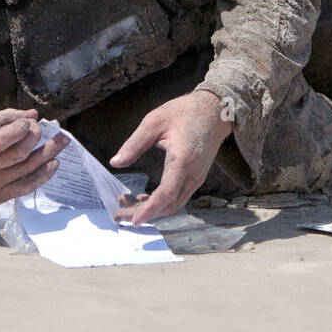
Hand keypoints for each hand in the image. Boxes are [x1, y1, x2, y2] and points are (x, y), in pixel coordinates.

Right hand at [0, 108, 68, 210]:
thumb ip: (3, 118)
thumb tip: (33, 114)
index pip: (1, 140)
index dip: (20, 129)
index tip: (28, 122)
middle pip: (19, 155)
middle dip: (38, 139)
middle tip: (47, 129)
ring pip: (26, 170)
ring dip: (49, 154)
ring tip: (63, 141)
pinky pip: (25, 188)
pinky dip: (43, 176)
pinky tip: (54, 163)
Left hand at [109, 90, 233, 224]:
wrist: (215, 110)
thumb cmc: (185, 112)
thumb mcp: (154, 121)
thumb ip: (135, 144)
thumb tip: (116, 163)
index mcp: (183, 160)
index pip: (166, 193)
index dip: (149, 210)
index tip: (133, 221)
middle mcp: (193, 173)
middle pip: (169, 205)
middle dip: (144, 214)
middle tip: (119, 213)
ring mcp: (197, 177)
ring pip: (174, 204)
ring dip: (152, 210)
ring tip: (128, 203)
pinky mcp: (197, 176)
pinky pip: (179, 197)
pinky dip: (161, 203)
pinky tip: (144, 197)